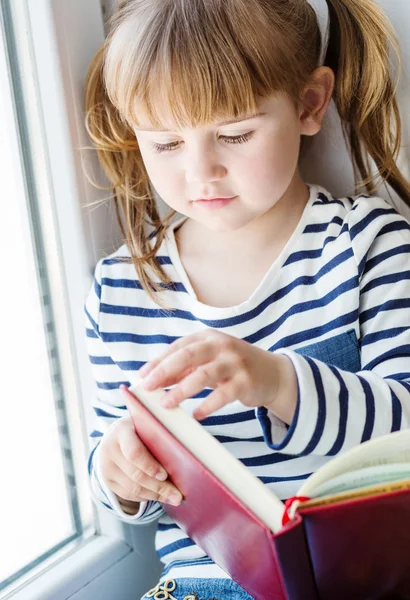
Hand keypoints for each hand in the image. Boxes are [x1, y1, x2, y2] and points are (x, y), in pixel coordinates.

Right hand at [99, 416, 182, 507]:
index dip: (150, 466)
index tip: (165, 475)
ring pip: (133, 488)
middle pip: (136, 474)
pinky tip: (159, 496)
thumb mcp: (146, 424)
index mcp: (121, 431)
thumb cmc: (139, 428)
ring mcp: (106, 467)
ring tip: (173, 498)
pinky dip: (146, 497)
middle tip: (178, 495)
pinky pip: (128, 494)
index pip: (134, 453)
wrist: (115, 435)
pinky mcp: (107, 481)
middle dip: (160, 487)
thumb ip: (159, 432)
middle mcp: (110, 449)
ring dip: (155, 495)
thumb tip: (185, 449)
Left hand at [138, 330, 296, 421]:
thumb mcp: (209, 361)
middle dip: (164, 371)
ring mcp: (234, 362)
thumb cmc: (233, 367)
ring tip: (166, 404)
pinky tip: (196, 415)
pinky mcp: (245, 381)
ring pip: (203, 375)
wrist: (273, 374)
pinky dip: (207, 405)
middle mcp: (220, 345)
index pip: (177, 347)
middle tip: (147, 387)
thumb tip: (152, 380)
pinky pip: (222, 395)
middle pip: (187, 355)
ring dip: (181, 390)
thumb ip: (184, 368)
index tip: (141, 377)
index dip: (157, 361)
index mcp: (207, 337)